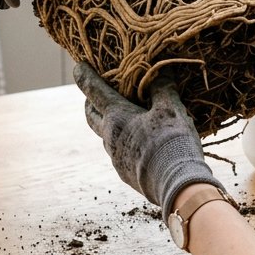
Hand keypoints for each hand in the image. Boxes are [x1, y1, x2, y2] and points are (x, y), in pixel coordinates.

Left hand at [74, 62, 224, 222]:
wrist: (177, 187)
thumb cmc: (172, 142)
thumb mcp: (171, 109)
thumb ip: (162, 88)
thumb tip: (160, 71)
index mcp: (117, 117)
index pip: (94, 91)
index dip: (84, 77)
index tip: (77, 67)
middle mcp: (110, 138)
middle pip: (91, 116)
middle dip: (89, 103)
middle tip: (92, 95)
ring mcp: (116, 159)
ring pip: (105, 135)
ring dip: (108, 123)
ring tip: (122, 117)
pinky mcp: (125, 174)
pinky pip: (119, 152)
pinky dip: (123, 141)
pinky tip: (139, 142)